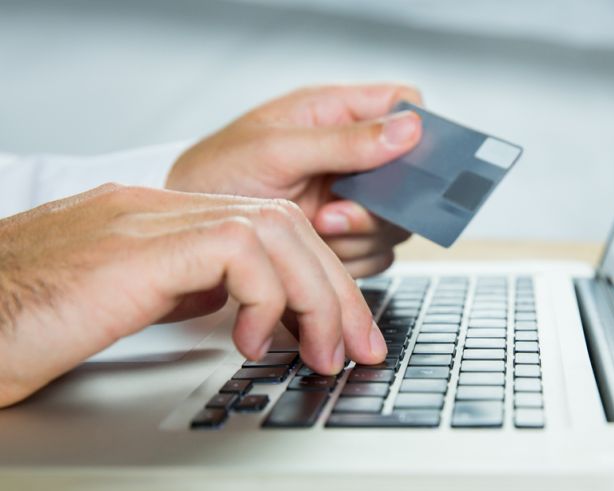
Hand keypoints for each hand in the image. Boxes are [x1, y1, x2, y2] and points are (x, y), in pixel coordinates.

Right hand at [0, 184, 386, 407]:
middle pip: (283, 221)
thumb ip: (182, 287)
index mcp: (158, 219)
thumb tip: (239, 302)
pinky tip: (253, 342)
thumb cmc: (22, 325)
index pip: (267, 224)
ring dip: (314, 297)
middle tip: (357, 347)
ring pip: (274, 228)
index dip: (316, 278)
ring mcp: (144, 220)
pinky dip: (264, 297)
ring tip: (321, 352)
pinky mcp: (134, 246)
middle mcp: (157, 209)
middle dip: (335, 289)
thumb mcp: (123, 302)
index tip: (341, 329)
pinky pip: (235, 251)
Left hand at [166, 84, 423, 276]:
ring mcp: (350, 198)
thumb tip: (410, 129)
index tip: (406, 163)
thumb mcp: (276, 149)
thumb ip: (344, 141)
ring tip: (318, 225)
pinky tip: (321, 247)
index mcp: (337, 114)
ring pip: (396, 220)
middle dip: (383, 201)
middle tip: (339, 210)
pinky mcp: (344, 237)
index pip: (405, 105)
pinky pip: (378, 254)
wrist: (191, 237)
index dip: (417, 130)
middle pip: (411, 174)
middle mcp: (350, 155)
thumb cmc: (214, 174)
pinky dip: (354, 258)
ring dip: (363, 233)